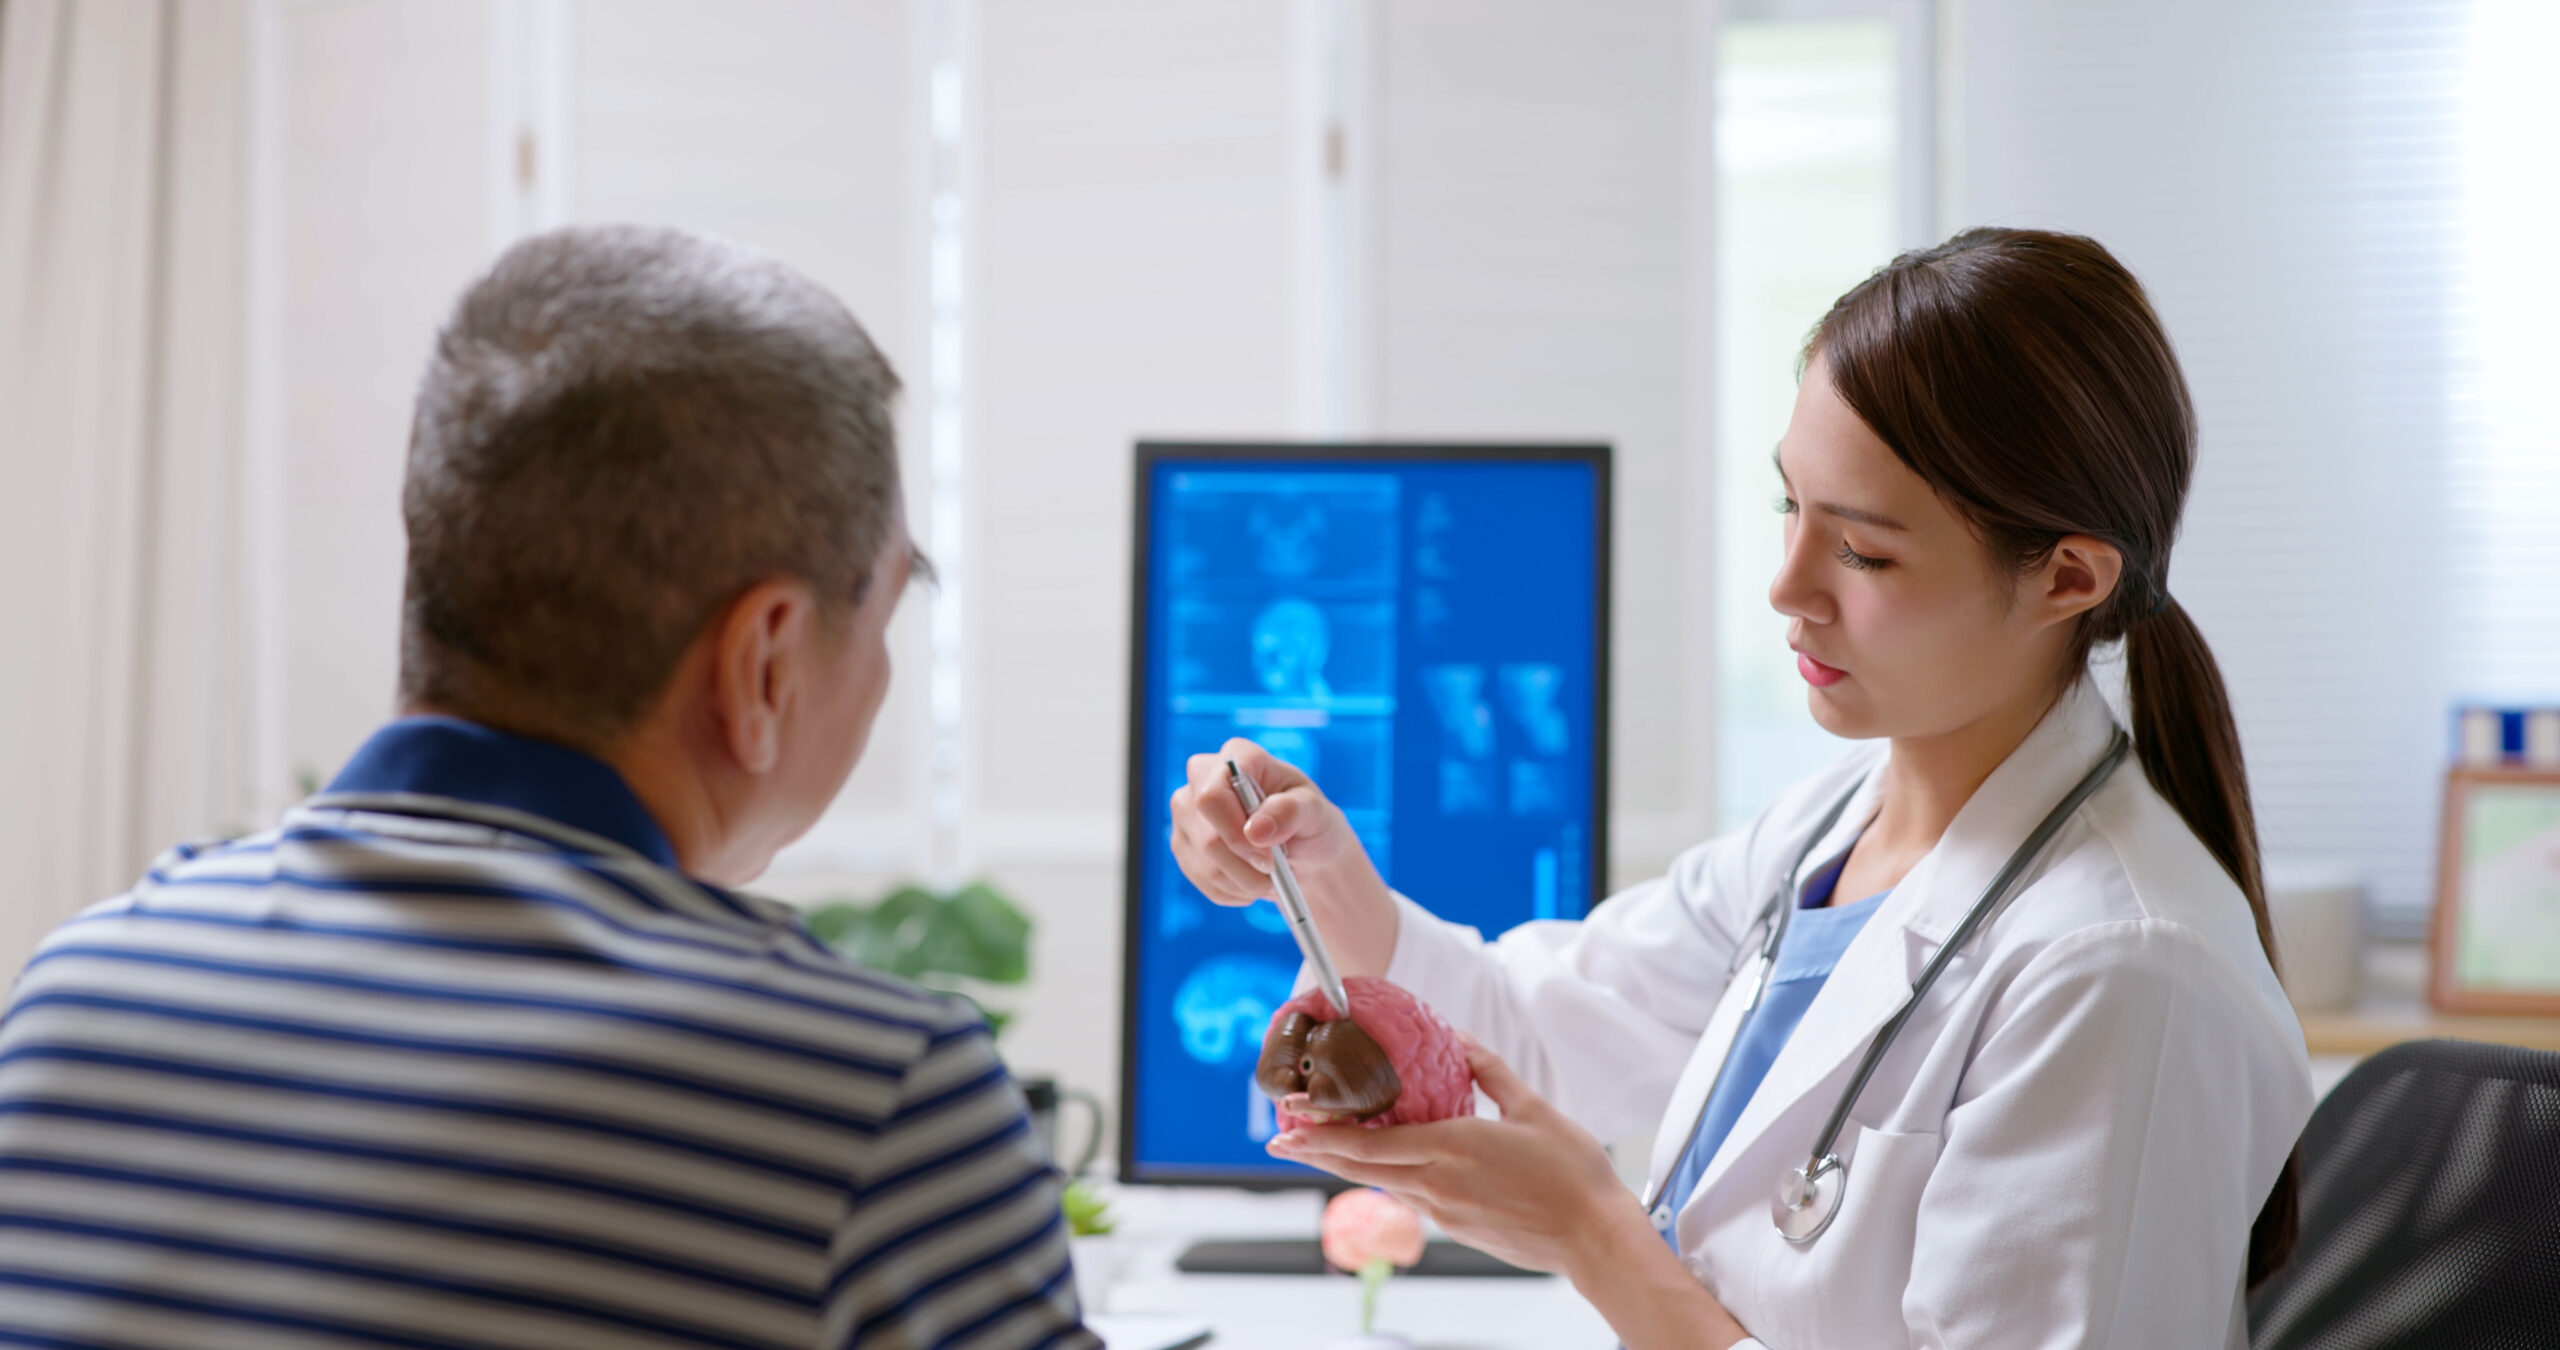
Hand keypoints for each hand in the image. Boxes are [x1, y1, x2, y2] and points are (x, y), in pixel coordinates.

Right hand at [1168, 738, 1367, 904]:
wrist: (1302, 848)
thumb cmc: (1310, 822)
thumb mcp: (1316, 813)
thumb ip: (1291, 812)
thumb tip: (1255, 829)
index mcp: (1238, 756)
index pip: (1211, 794)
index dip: (1236, 832)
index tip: (1269, 856)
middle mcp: (1202, 777)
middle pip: (1208, 837)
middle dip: (1246, 865)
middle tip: (1275, 871)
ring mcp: (1187, 811)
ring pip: (1205, 864)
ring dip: (1244, 882)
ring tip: (1269, 877)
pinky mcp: (1183, 842)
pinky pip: (1201, 880)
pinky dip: (1233, 890)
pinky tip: (1251, 880)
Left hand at [1266, 1040, 1642, 1276]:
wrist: (1595, 1238)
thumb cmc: (1573, 1175)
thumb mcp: (1533, 1108)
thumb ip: (1489, 1071)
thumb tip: (1460, 1038)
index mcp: (1452, 1149)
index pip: (1369, 1145)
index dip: (1323, 1135)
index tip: (1289, 1127)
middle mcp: (1438, 1185)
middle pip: (1362, 1168)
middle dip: (1318, 1151)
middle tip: (1282, 1139)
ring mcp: (1445, 1212)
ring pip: (1384, 1184)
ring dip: (1350, 1165)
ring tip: (1324, 1146)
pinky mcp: (1457, 1228)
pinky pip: (1412, 1197)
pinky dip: (1390, 1178)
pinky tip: (1388, 1167)